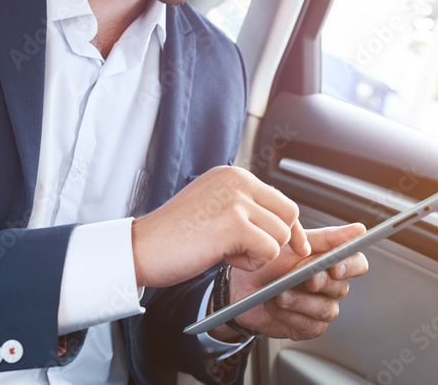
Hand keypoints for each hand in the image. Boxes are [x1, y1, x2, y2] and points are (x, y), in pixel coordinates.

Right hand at [131, 166, 309, 287]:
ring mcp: (236, 200)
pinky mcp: (233, 224)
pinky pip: (268, 251)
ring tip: (226, 252)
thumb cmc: (173, 234)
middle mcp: (237, 180)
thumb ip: (244, 207)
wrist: (141, 248)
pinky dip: (251, 263)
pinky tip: (224, 258)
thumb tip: (285, 222)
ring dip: (259, 253)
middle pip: (288, 215)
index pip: (281, 199)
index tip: (296, 245)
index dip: (288, 227)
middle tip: (248, 252)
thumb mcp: (214, 207)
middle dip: (276, 240)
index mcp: (233, 174)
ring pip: (280, 235)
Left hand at [211, 224, 369, 341]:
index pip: (357, 264)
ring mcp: (321, 307)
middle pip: (341, 287)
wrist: (241, 287)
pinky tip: (276, 306)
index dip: (350, 267)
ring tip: (280, 293)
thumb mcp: (294, 244)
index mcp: (330, 262)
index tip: (335, 268)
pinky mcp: (309, 327)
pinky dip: (291, 316)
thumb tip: (359, 230)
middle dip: (320, 283)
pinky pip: (310, 325)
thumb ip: (327, 238)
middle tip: (304, 279)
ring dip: (301, 301)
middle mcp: (330, 286)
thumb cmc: (268, 263)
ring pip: (326, 308)